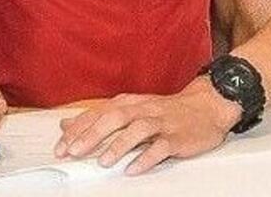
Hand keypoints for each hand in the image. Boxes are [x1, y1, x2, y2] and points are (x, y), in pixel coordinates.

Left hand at [54, 76, 241, 174]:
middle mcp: (145, 110)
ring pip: (139, 129)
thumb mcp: (132, 108)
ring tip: (103, 161)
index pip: (100, 112)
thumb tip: (66, 124)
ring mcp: (163, 123)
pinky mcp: (178, 137)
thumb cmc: (167, 110)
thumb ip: (98, 117)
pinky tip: (134, 167)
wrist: (209, 105)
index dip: (79, 129)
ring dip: (119, 145)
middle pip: (116, 117)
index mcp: (131, 103)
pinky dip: (147, 157)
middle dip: (93, 135)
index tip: (61, 146)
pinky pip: (162, 147)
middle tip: (74, 152)